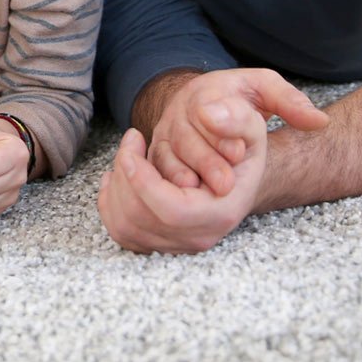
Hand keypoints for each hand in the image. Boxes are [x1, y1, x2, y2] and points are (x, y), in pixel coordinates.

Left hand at [97, 128, 255, 253]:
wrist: (234, 170)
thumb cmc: (241, 146)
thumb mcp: (250, 125)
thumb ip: (236, 117)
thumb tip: (209, 115)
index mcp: (222, 213)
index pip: (172, 210)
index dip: (143, 181)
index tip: (132, 148)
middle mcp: (199, 237)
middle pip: (140, 218)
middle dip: (126, 175)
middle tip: (132, 140)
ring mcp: (176, 245)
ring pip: (124, 226)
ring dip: (116, 186)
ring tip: (127, 154)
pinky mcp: (157, 243)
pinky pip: (120, 231)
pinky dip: (110, 202)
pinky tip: (118, 174)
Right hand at [146, 68, 327, 194]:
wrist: (201, 103)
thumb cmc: (237, 97)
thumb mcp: (264, 88)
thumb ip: (289, 101)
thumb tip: (319, 121)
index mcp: (205, 93)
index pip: (207, 110)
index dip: (221, 131)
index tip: (239, 152)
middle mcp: (179, 115)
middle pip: (185, 140)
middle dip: (206, 162)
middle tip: (227, 185)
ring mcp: (165, 137)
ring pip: (167, 159)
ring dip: (185, 179)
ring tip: (207, 194)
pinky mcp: (157, 157)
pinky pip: (156, 173)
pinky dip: (166, 188)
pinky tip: (185, 202)